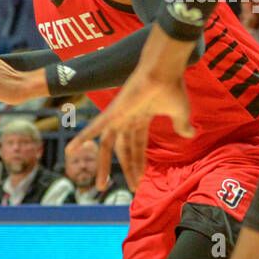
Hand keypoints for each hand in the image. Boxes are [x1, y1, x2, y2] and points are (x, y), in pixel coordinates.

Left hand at [67, 25, 195, 190]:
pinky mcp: (112, 113)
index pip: (137, 147)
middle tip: (127, 188)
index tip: (140, 182)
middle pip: (123, 150)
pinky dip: (81, 139)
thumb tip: (190, 134)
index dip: (139, 164)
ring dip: (103, 167)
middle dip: (125, 169)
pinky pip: (94, 129)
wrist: (164, 70)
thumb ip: (181, 125)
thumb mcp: (180, 113)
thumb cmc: (172, 87)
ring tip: (100, 186)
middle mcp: (126, 120)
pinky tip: (69, 151)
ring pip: (107, 146)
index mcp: (141, 119)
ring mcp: (118, 117)